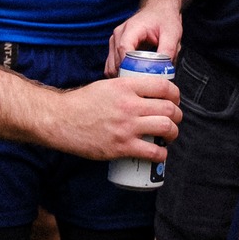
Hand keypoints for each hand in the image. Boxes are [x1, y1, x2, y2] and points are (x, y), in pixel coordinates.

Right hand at [51, 73, 180, 160]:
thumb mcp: (107, 85)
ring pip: (166, 128)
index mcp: (126, 86)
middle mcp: (129, 105)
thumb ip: (126, 88)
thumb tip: (144, 93)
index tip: (175, 99)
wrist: (61, 121)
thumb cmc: (82, 103)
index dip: (175, 94)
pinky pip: (153, 152)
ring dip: (173, 133)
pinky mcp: (122, 147)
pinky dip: (162, 154)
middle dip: (178, 115)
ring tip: (170, 135)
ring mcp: (127, 127)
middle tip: (175, 118)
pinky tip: (161, 153)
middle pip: (169, 108)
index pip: (163, 86)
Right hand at [107, 0, 182, 74]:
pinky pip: (112, 67)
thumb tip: (164, 70)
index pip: (123, 49)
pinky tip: (134, 77)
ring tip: (140, 81)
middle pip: (116, 61)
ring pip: (111, 67)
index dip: (130, 66)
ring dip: (124, 76)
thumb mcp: (172, 33)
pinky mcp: (115, 49)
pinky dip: (121, 74)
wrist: (159, 10)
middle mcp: (118, 35)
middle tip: (144, 85)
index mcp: (131, 28)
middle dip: (129, 75)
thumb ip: (169, 50)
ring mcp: (114, 42)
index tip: (141, 78)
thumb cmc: (164, 18)